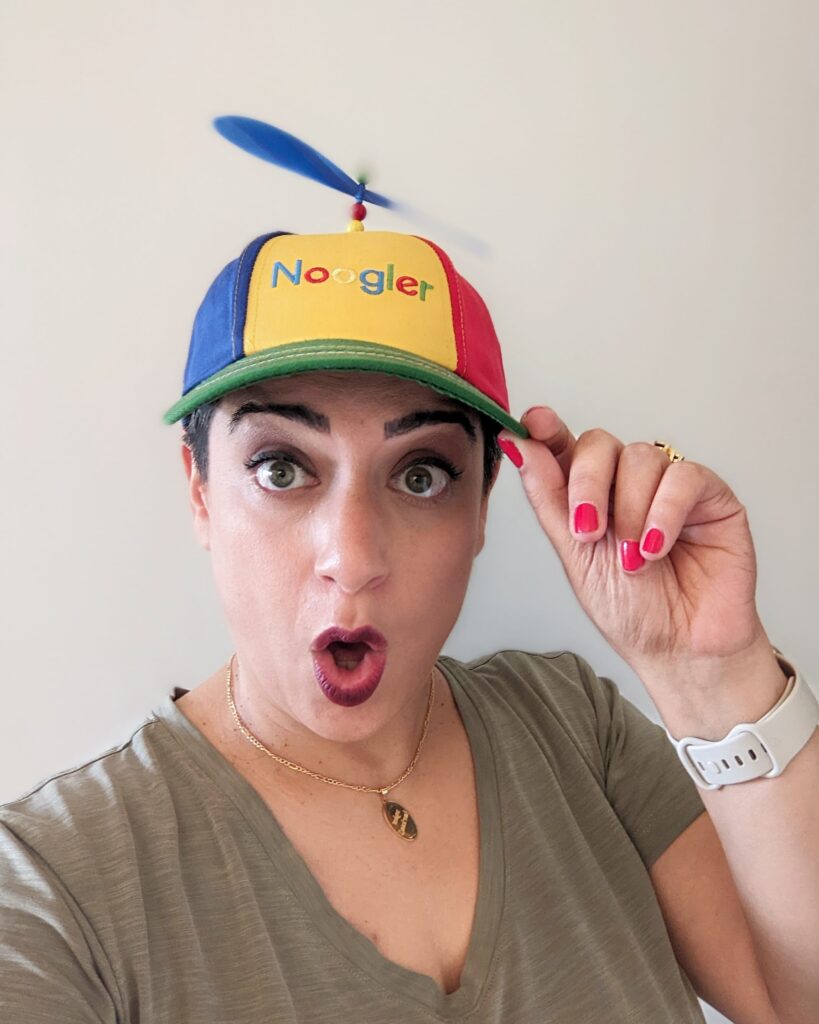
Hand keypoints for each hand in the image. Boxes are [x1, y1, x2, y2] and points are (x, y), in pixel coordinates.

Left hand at [498, 408, 769, 682]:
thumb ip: (549, 497)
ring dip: (628, 509)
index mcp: (591, 495)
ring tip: (632, 558)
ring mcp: (669, 486)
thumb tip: (518, 444)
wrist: (678, 651)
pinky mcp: (711, 496)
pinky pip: (683, 476)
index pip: (566, 447)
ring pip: (640, 457)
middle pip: (599, 443)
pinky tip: (656, 548)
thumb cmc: (631, 610)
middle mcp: (628, 483)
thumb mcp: (575, 554)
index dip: (548, 430)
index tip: (532, 421)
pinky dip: (663, 513)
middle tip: (588, 531)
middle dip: (586, 484)